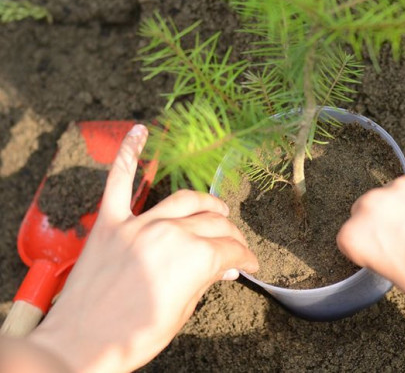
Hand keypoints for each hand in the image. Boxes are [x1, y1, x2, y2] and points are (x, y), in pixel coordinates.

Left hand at [27, 125, 257, 372]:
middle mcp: (170, 233)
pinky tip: (140, 131)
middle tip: (234, 246)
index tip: (250, 264)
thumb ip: (205, 281)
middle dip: (230, 234)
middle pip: (213, 221)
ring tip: (215, 208)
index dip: (246, 257)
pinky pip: (119, 181)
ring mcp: (138, 224)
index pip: (231, 248)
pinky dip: (129, 154)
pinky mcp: (109, 224)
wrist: (78, 347)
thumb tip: (225, 268)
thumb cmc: (133, 337)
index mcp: (195, 257)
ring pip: (183, 200)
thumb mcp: (182, 313)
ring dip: (205, 202)